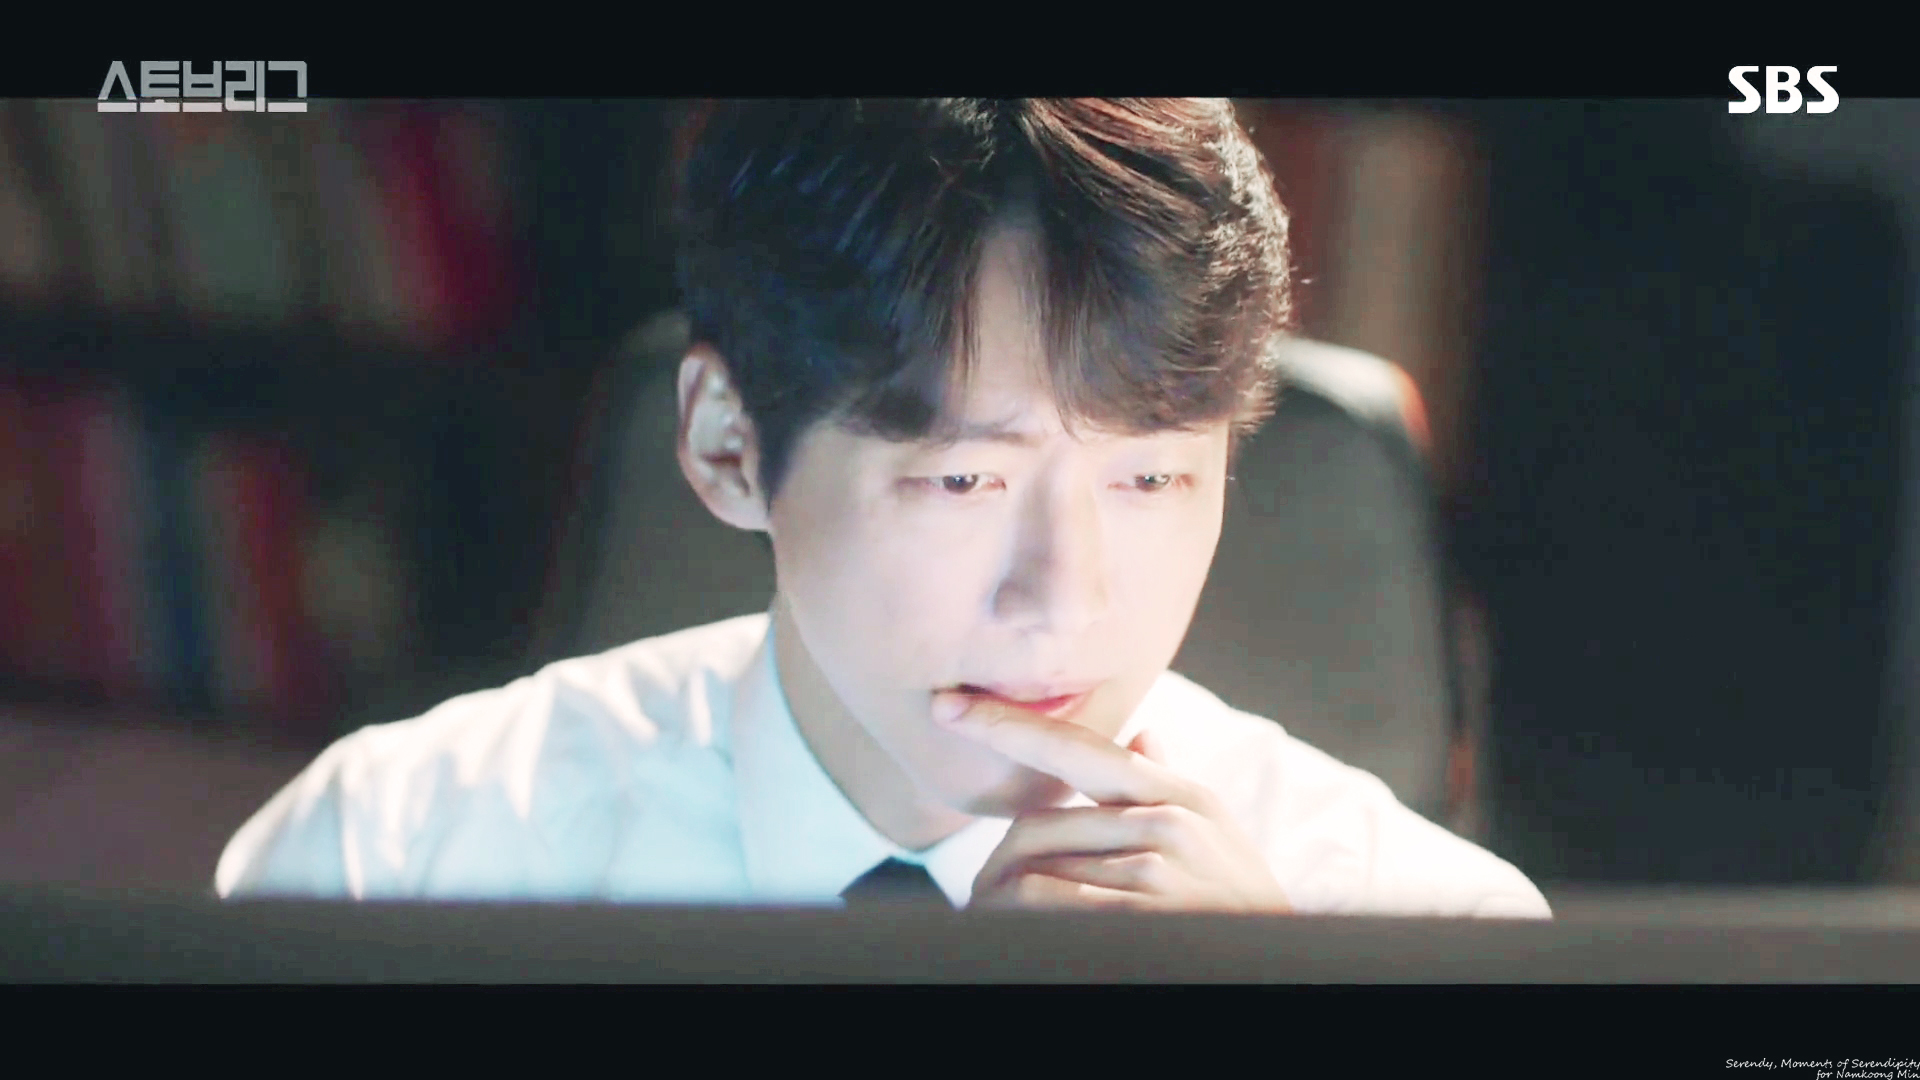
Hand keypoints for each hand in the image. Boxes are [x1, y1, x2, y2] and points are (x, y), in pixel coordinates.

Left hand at [932, 692, 1292, 913]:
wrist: (1292, 971)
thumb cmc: (1240, 912)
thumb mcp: (1216, 841)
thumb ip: (1168, 787)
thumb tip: (1144, 733)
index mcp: (1180, 794)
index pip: (1078, 746)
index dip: (1009, 725)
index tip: (949, 707)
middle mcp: (1171, 818)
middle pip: (1040, 823)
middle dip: (997, 866)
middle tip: (978, 900)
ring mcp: (1162, 862)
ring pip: (1040, 866)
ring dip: (1010, 904)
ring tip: (1009, 927)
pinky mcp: (1150, 907)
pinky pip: (1055, 898)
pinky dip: (1029, 918)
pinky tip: (1029, 933)